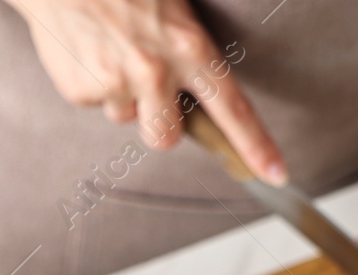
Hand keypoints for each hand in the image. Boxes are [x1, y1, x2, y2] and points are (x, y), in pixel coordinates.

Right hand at [9, 0, 286, 181]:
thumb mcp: (173, 2)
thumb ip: (189, 48)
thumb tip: (192, 94)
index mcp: (189, 46)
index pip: (232, 108)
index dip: (255, 145)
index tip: (276, 174)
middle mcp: (155, 71)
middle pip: (166, 138)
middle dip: (159, 123)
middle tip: (149, 87)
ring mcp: (115, 84)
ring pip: (126, 117)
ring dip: (122, 94)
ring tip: (112, 48)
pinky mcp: (80, 91)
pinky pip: (93, 102)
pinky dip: (91, 81)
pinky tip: (88, 47)